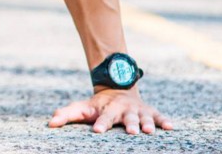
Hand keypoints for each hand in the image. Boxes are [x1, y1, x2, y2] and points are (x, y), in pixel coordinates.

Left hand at [48, 88, 173, 134]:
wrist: (118, 88)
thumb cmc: (98, 105)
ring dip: (147, 124)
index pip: (103, 117)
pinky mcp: (150, 112)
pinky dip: (165, 121)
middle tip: (131, 132)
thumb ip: (67, 114)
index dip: (100, 123)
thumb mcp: (83, 107)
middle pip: (126, 118)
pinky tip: (171, 127)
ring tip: (149, 131)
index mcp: (107, 109)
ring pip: (144, 117)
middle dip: (129, 124)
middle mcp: (124, 109)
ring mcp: (138, 111)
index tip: (97, 130)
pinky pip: (159, 117)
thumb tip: (50, 122)